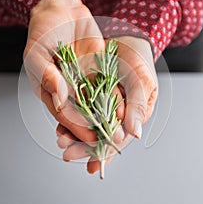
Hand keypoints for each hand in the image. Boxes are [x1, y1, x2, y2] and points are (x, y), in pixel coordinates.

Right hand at [24, 0, 107, 143]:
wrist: (60, 10)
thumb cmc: (42, 32)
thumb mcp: (37, 54)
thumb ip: (47, 76)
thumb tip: (59, 96)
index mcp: (50, 91)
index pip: (63, 114)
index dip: (76, 128)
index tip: (88, 138)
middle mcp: (69, 90)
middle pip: (83, 114)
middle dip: (96, 128)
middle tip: (109, 141)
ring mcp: (84, 80)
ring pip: (98, 102)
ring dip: (109, 117)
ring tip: (120, 130)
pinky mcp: (98, 69)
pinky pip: (108, 84)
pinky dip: (116, 96)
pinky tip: (125, 107)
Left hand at [57, 36, 157, 173]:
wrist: (124, 38)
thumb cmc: (140, 61)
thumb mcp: (143, 82)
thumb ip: (138, 106)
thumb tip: (135, 133)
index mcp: (131, 116)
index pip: (117, 139)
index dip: (104, 153)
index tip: (91, 165)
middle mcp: (113, 113)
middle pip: (98, 135)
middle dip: (83, 146)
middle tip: (68, 154)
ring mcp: (98, 103)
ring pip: (85, 124)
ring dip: (73, 134)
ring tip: (61, 141)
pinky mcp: (85, 92)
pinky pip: (76, 108)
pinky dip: (69, 116)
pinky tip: (60, 123)